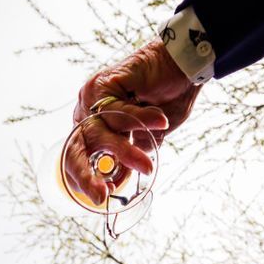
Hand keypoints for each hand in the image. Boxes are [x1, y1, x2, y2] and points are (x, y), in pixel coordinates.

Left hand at [63, 40, 198, 207]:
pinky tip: (160, 122)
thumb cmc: (168, 98)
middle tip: (103, 194)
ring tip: (146, 167)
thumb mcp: (150, 135)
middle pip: (82, 147)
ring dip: (126, 151)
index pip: (81, 155)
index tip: (98, 198)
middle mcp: (89, 110)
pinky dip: (140, 119)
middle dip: (90, 174)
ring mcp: (93, 96)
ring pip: (103, 132)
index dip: (85, 177)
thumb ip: (134, 152)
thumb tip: (119, 180)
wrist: (182, 64)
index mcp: (95, 123)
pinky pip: (119, 110)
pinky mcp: (105, 83)